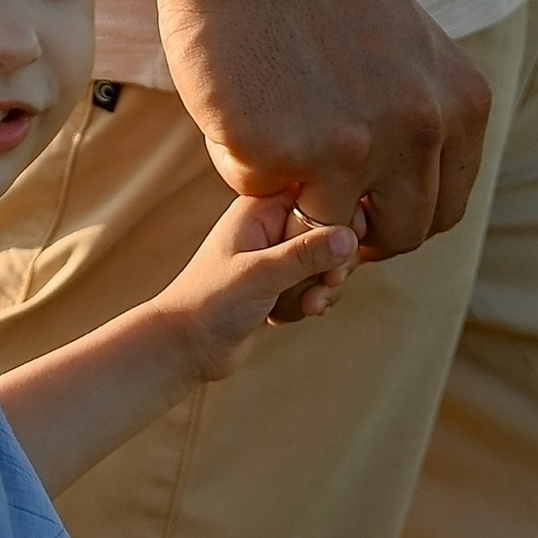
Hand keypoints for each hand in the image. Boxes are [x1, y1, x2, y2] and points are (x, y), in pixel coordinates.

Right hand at [153, 0, 492, 260]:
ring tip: (266, 138)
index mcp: (460, 102)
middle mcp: (422, 129)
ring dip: (293, 196)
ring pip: (328, 227)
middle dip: (355, 231)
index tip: (357, 204)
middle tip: (310, 196)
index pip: (446, 205)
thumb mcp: (406, 44)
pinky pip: (259, 193)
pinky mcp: (289, 154)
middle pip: (401, 234)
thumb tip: (407, 184)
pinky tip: (235, 105)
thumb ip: (420, 111)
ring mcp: (357, 147)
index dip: (396, 216)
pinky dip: (240, 162)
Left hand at [153, 193, 357, 375]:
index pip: (318, 191)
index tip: (343, 249)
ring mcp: (277, 255)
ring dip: (324, 285)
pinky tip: (297, 313)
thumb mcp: (261, 274)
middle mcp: (271, 225)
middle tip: (327, 283)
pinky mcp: (282, 282)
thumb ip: (306, 254)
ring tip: (307, 305)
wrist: (186, 346)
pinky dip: (314, 299)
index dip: (340, 218)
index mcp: (260, 208)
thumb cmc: (210, 302)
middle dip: (335, 261)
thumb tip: (351, 236)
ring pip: (327, 259)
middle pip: (331, 228)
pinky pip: (316, 282)